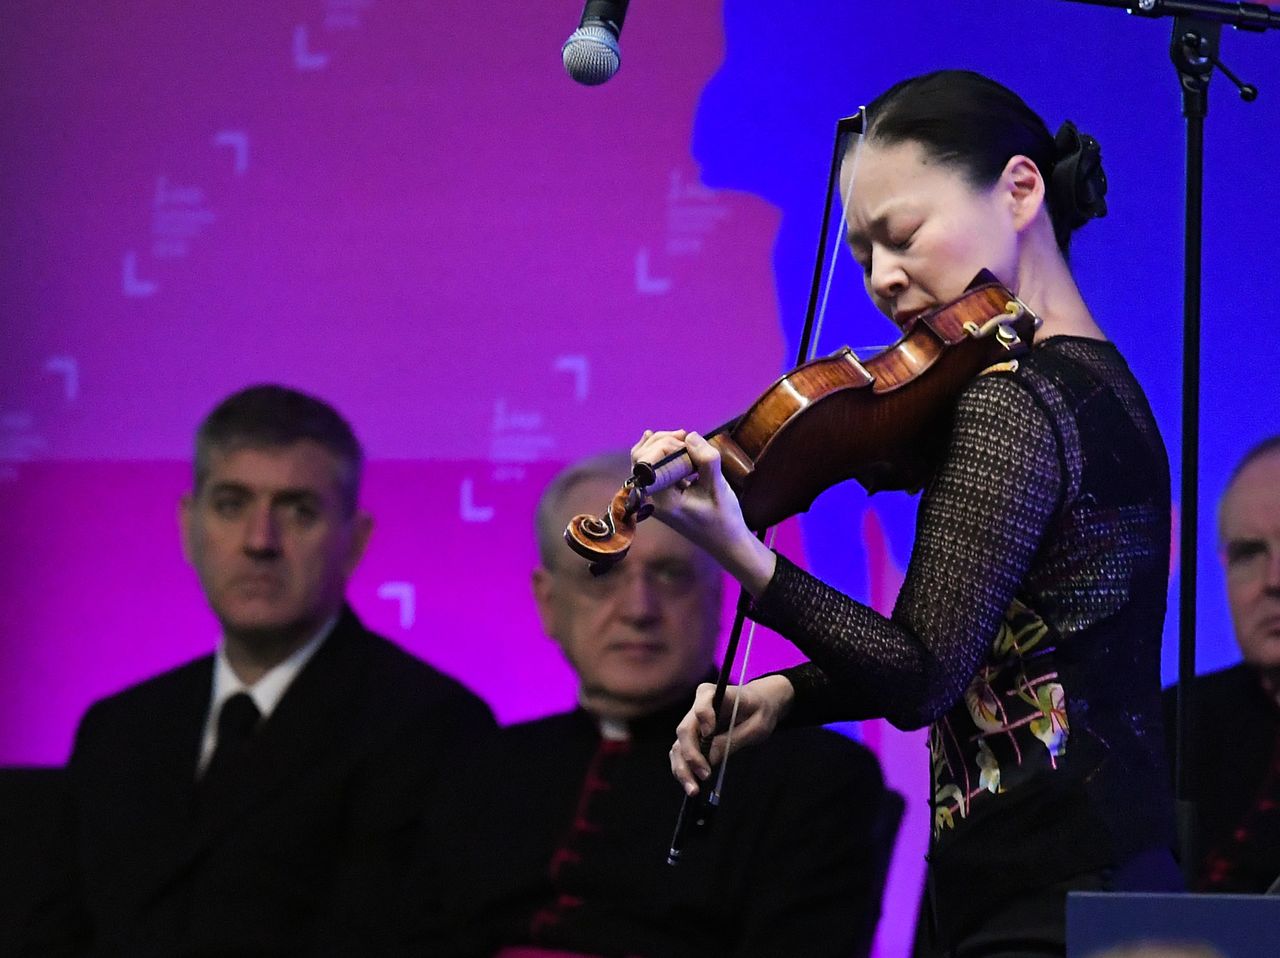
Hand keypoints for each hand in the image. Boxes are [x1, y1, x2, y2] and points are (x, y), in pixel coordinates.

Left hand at [631, 429, 775, 595]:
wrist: (726, 542)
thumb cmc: (723, 518)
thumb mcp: (718, 487)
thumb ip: (705, 460)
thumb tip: (690, 436)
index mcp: (661, 499)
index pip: (646, 462)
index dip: (665, 446)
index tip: (689, 445)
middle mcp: (652, 498)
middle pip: (641, 458)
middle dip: (662, 441)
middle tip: (686, 436)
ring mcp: (655, 496)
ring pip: (645, 461)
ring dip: (662, 444)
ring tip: (683, 437)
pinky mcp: (663, 493)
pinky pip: (653, 468)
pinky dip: (661, 452)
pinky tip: (667, 440)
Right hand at [669, 675, 795, 795]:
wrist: (759, 705)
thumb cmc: (760, 711)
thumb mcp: (755, 726)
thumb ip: (732, 740)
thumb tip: (709, 761)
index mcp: (712, 694)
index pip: (701, 704)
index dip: (703, 717)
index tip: (710, 732)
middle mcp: (696, 706)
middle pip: (685, 731)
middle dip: (690, 756)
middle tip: (704, 776)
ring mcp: (692, 723)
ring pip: (678, 746)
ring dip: (682, 768)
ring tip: (693, 790)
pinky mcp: (693, 737)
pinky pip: (681, 754)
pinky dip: (684, 769)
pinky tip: (692, 784)